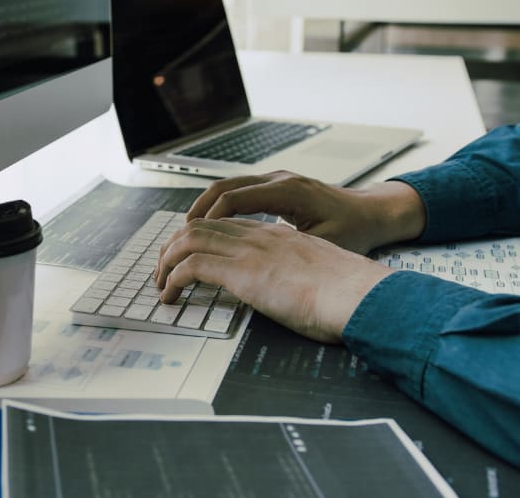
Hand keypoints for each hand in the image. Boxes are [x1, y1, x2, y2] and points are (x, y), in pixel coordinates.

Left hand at [154, 218, 391, 343]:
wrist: (360, 294)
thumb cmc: (349, 294)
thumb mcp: (320, 276)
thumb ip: (301, 275)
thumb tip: (297, 291)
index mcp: (279, 236)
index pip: (228, 225)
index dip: (202, 237)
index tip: (189, 254)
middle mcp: (260, 237)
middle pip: (202, 227)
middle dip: (175, 245)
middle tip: (163, 268)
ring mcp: (250, 252)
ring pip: (190, 240)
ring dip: (167, 261)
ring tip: (160, 283)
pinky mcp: (242, 272)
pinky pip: (191, 267)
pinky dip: (173, 279)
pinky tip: (169, 295)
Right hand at [186, 171, 425, 254]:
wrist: (374, 213)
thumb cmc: (355, 230)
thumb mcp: (325, 244)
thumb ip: (291, 249)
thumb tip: (260, 264)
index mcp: (287, 192)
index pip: (233, 200)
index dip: (208, 222)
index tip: (190, 244)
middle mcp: (278, 181)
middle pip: (223, 188)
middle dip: (196, 213)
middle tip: (177, 239)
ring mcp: (277, 181)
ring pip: (228, 188)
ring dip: (205, 209)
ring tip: (186, 234)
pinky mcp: (277, 188)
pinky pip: (239, 193)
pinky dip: (220, 208)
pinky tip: (212, 228)